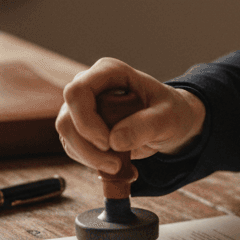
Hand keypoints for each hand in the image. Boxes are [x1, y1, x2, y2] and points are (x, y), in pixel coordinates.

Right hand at [56, 57, 205, 174]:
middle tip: (116, 165)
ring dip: (91, 159)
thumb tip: (115, 141)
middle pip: (67, 118)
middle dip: (88, 148)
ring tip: (121, 167)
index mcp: (109, 72)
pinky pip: (75, 148)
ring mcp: (82, 107)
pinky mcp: (81, 128)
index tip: (108, 143)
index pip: (78, 91)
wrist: (170, 124)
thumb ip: (146, 125)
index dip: (86, 121)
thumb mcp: (169, 117)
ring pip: (67, 136)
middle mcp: (90, 86)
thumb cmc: (171, 112)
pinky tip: (119, 165)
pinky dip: (94, 163)